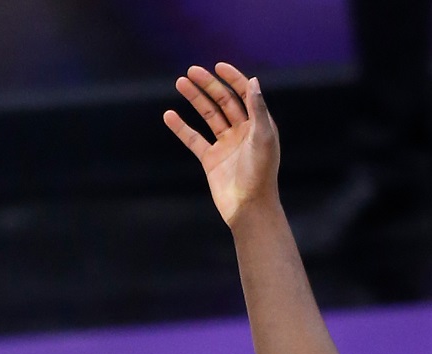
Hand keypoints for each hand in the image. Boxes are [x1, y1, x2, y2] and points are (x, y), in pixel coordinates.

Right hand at [163, 62, 279, 226]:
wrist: (249, 208)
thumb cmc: (261, 174)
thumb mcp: (262, 137)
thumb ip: (258, 109)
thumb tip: (254, 81)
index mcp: (258, 126)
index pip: (245, 95)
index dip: (233, 79)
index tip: (218, 67)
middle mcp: (243, 133)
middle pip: (224, 102)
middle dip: (209, 85)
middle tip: (191, 71)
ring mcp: (226, 146)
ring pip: (208, 116)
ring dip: (195, 99)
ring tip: (180, 82)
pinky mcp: (211, 160)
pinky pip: (194, 139)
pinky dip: (181, 127)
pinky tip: (169, 115)